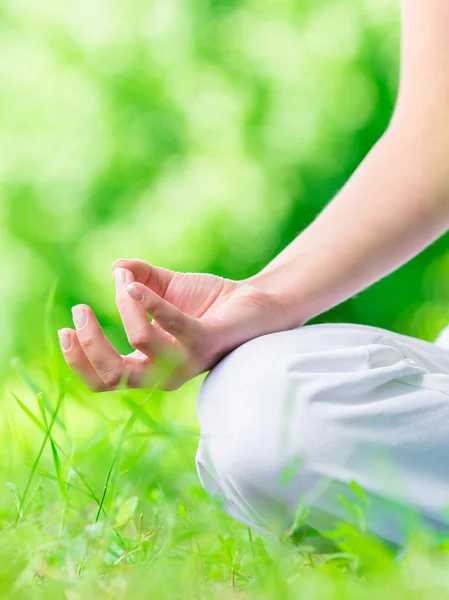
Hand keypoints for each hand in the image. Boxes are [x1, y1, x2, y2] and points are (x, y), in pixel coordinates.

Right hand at [58, 259, 285, 390]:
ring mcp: (187, 360)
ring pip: (139, 341)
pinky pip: (171, 324)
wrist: (256, 301)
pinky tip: (132, 282)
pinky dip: (148, 302)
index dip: (79, 359)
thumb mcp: (165, 289)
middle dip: (89, 344)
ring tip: (126, 280)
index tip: (66, 327)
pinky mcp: (206, 341)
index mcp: (150, 365)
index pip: (103, 380)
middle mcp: (166, 372)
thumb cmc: (210, 302)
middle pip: (112, 376)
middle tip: (80, 311)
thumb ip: (139, 279)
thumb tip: (116, 265)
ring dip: (124, 305)